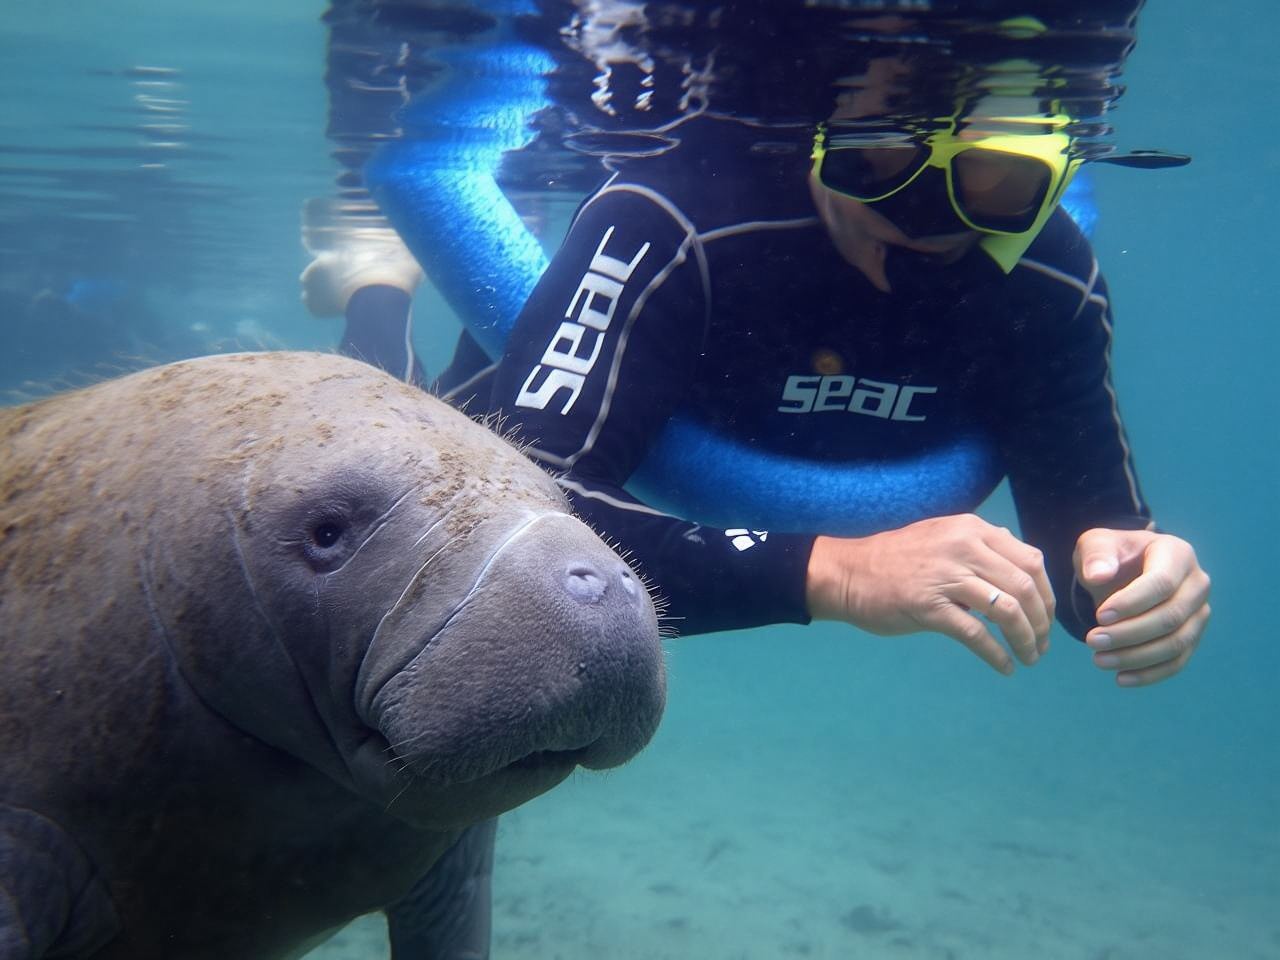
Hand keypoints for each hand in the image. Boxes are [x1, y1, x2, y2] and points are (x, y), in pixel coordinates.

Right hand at [806, 514, 1054, 675]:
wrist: (847, 573)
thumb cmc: (894, 559)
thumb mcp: (941, 536)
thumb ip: (978, 543)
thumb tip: (1017, 551)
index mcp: (971, 530)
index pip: (1031, 561)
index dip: (1047, 594)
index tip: (1045, 617)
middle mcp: (964, 547)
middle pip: (1025, 587)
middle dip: (1041, 622)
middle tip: (1042, 644)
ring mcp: (946, 577)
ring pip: (1007, 611)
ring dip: (1027, 640)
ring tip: (1030, 657)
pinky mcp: (929, 607)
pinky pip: (976, 634)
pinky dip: (997, 654)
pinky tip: (1005, 667)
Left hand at [1074, 528, 1209, 686]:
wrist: (1123, 569)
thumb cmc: (1111, 555)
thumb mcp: (1096, 544)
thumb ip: (1095, 555)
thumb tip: (1098, 576)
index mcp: (1177, 554)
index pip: (1162, 583)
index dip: (1132, 603)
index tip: (1099, 616)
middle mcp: (1197, 584)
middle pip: (1171, 617)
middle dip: (1130, 633)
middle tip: (1092, 641)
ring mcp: (1199, 612)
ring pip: (1177, 643)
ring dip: (1137, 657)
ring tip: (1099, 660)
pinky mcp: (1192, 636)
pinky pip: (1178, 661)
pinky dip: (1150, 673)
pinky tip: (1121, 678)